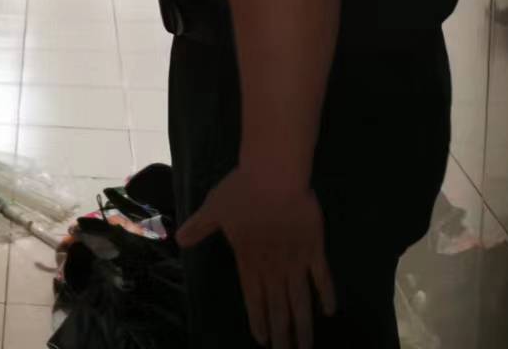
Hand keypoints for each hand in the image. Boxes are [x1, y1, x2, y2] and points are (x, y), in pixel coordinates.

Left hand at [178, 164, 335, 348]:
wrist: (274, 176)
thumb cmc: (242, 191)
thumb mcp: (213, 209)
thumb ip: (199, 227)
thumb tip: (178, 240)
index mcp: (249, 260)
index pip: (254, 298)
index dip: (259, 320)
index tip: (263, 341)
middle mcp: (273, 267)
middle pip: (279, 307)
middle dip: (282, 333)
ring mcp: (296, 260)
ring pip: (300, 300)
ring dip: (303, 325)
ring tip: (306, 346)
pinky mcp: (315, 248)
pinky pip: (322, 277)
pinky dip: (326, 294)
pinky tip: (329, 311)